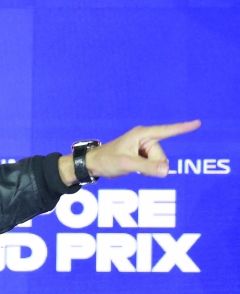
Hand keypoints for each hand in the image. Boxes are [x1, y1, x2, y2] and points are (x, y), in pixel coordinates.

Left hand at [58, 120, 200, 184]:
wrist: (94, 165)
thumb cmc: (107, 160)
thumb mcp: (126, 164)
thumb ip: (147, 168)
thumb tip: (166, 171)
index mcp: (141, 135)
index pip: (166, 131)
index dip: (183, 128)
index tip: (198, 122)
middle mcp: (145, 139)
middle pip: (162, 157)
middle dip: (153, 166)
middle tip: (133, 165)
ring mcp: (145, 147)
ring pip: (160, 164)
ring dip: (149, 169)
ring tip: (132, 166)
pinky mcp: (144, 155)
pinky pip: (155, 166)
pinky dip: (147, 171)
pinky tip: (135, 168)